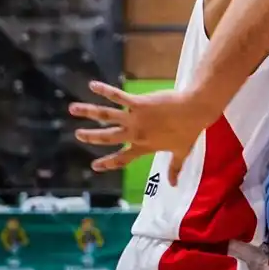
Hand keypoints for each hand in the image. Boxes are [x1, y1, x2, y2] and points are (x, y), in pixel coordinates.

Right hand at [69, 81, 211, 184]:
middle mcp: (135, 134)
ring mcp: (135, 118)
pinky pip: (117, 96)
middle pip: (108, 137)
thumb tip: (174, 184)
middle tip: (78, 135)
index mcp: (144, 147)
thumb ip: (174, 168)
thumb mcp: (181, 151)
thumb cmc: (190, 130)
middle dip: (91, 136)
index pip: (123, 158)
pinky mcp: (138, 102)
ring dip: (88, 112)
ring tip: (73, 109)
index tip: (95, 166)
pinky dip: (104, 90)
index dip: (108, 163)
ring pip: (106, 116)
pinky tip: (92, 85)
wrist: (195, 110)